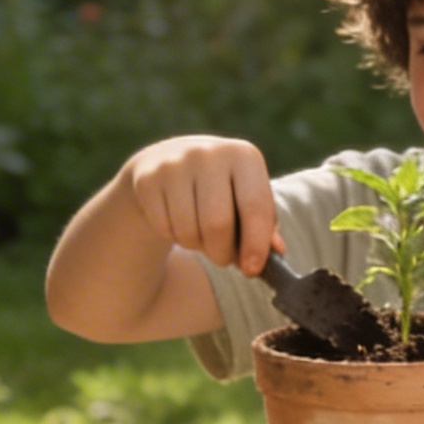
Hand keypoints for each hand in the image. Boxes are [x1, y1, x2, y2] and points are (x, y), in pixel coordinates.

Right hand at [124, 136, 280, 276]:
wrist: (168, 162)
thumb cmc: (221, 189)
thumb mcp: (246, 197)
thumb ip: (265, 225)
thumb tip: (276, 250)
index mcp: (243, 155)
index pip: (255, 206)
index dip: (256, 244)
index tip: (252, 270)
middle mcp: (209, 153)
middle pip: (217, 224)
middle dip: (222, 253)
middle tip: (223, 259)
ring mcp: (174, 163)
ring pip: (188, 231)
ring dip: (197, 246)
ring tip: (200, 234)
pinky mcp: (147, 178)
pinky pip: (164, 227)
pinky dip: (174, 236)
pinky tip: (178, 221)